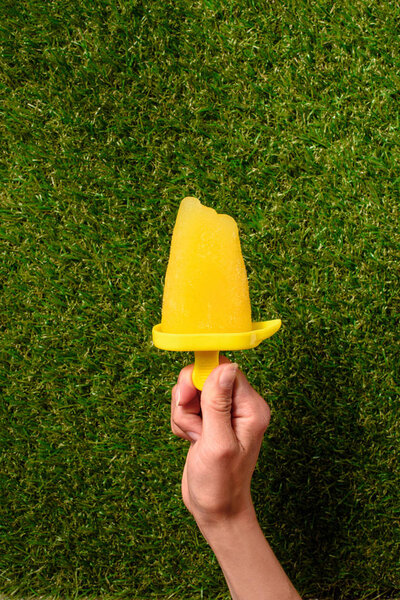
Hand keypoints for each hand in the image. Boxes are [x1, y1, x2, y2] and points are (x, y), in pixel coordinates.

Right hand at [170, 356, 270, 526]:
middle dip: (189, 398)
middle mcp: (240, 406)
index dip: (201, 378)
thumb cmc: (221, 483)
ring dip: (184, 413)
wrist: (216, 510)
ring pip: (192, 391)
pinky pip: (187, 405)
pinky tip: (191, 439)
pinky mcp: (209, 419)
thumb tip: (225, 366)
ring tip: (195, 436)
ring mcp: (223, 412)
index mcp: (251, 407)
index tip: (188, 398)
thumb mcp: (218, 442)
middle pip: (204, 376)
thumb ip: (218, 403)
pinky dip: (182, 421)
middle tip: (192, 423)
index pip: (224, 370)